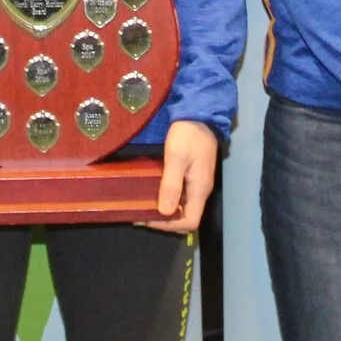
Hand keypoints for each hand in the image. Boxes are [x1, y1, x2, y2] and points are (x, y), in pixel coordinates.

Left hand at [144, 120, 217, 234]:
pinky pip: (180, 194)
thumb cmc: (187, 135)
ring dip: (164, 209)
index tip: (149, 219)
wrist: (199, 114)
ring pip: (182, 206)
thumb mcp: (176, 159)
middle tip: (140, 213)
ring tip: (143, 205)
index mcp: (199, 190)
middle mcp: (200, 190)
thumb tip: (165, 213)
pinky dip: (166, 197)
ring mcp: (197, 182)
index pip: (190, 222)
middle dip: (163, 220)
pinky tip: (152, 191)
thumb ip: (171, 186)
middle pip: (185, 217)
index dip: (170, 226)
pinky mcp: (192, 174)